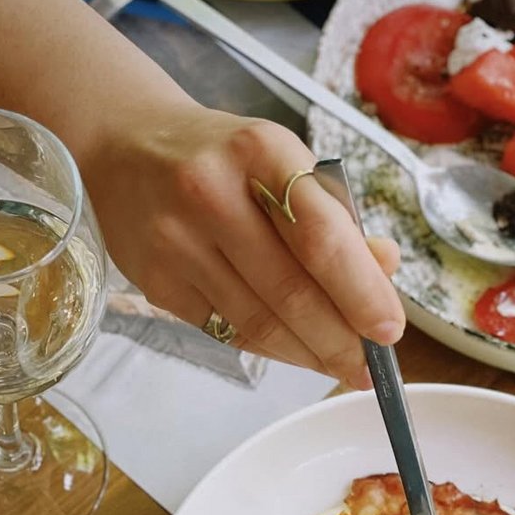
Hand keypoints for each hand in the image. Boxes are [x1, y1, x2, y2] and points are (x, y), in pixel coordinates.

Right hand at [83, 100, 403, 388]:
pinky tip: (295, 350)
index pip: (323, 237)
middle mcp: (210, 193)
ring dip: (309, 354)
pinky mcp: (156, 282)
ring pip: (259, 322)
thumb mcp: (284, 164)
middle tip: (370, 367)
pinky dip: (270, 347)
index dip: (362, 292)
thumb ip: (335, 218)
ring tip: (340, 365)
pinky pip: (228, 331)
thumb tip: (384, 271)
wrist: (125, 147)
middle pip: (292, 291)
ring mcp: (176, 241)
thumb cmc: (226, 160)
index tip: (390, 330)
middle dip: (340, 340)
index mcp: (260, 152)